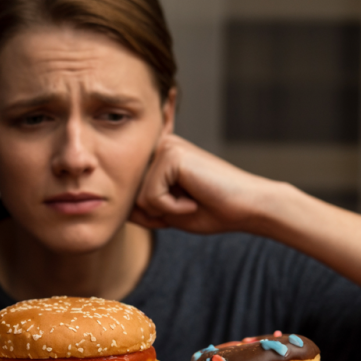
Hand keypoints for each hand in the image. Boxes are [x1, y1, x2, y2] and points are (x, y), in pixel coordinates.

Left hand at [130, 135, 280, 234]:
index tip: (185, 206)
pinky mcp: (171, 155)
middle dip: (157, 213)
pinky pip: (151, 197)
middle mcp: (159, 147)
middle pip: (132, 196)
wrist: (248, 207)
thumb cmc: (212, 210)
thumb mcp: (166, 211)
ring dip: (166, 211)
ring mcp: (165, 148)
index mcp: (158, 158)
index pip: (132, 194)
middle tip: (189, 205)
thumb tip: (112, 204)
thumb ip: (140, 206)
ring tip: (193, 200)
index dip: (153, 214)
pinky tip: (195, 199)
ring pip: (139, 198)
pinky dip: (173, 208)